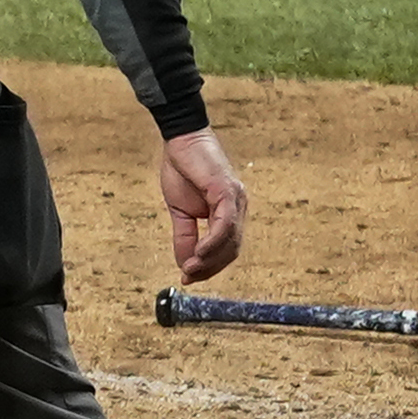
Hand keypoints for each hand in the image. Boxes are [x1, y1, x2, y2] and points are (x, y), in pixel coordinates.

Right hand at [161, 126, 244, 283]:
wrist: (180, 140)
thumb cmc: (182, 169)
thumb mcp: (179, 210)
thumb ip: (184, 236)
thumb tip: (184, 263)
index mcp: (228, 214)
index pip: (226, 249)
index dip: (209, 267)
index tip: (188, 278)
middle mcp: (238, 209)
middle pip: (231, 250)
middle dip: (210, 268)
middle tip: (189, 277)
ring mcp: (235, 200)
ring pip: (231, 240)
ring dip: (211, 259)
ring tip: (191, 269)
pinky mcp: (227, 191)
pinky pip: (225, 223)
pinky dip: (213, 241)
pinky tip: (199, 252)